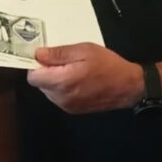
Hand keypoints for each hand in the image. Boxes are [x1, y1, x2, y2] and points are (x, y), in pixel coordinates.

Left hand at [26, 43, 144, 113]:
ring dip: (54, 80)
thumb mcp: (84, 50)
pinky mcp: (73, 110)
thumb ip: (58, 54)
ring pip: (48, 91)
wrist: (129, 87)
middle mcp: (61, 97)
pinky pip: (58, 97)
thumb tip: (37, 54)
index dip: (36, 65)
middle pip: (40, 84)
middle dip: (46, 72)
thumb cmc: (108, 65)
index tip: (45, 56)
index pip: (33, 77)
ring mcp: (67, 106)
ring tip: (72, 70)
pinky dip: (62, 88)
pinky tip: (76, 80)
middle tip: (63, 61)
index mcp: (63, 81)